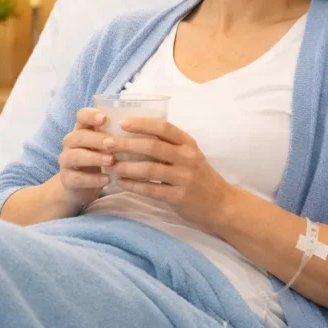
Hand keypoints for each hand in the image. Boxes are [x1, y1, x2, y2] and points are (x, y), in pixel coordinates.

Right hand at [56, 108, 117, 209]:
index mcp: (82, 129)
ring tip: (111, 161)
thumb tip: (146, 126)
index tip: (105, 118)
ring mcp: (66, 160)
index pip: (81, 116)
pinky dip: (93, 179)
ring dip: (94, 158)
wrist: (80, 187)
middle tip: (113, 144)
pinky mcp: (66, 179)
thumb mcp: (107, 145)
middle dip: (97, 139)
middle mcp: (71, 142)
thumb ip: (118, 135)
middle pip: (79, 136)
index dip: (91, 115)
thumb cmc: (99, 159)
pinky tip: (107, 180)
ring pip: (76, 156)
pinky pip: (77, 178)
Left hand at [103, 117, 236, 233]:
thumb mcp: (189, 155)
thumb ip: (169, 145)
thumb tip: (135, 134)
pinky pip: (151, 190)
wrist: (221, 204)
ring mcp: (184, 178)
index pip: (163, 127)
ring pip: (149, 169)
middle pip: (152, 147)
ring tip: (109, 165)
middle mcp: (187, 158)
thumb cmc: (199, 176)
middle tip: (106, 143)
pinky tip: (120, 182)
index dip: (141, 124)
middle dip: (126, 144)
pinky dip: (133, 185)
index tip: (121, 123)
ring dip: (126, 166)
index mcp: (188, 143)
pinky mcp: (179, 197)